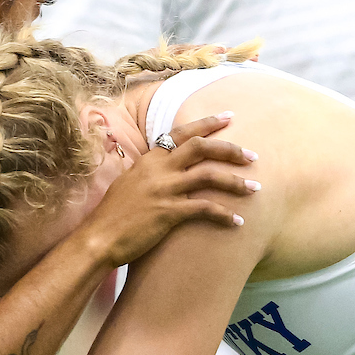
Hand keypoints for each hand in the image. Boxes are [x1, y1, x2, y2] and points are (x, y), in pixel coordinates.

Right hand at [83, 112, 257, 267]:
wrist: (98, 238)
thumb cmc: (113, 214)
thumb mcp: (130, 182)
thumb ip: (151, 172)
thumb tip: (167, 167)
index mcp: (150, 159)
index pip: (183, 133)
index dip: (208, 123)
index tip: (229, 117)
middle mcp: (159, 169)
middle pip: (202, 148)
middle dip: (231, 149)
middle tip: (253, 156)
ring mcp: (164, 190)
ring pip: (210, 176)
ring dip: (236, 182)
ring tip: (255, 188)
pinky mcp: (169, 213)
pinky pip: (205, 209)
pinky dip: (225, 215)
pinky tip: (238, 222)